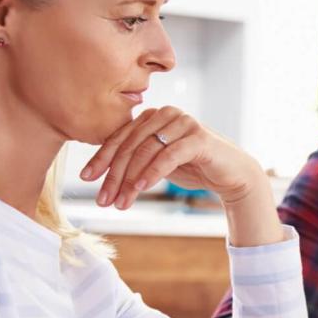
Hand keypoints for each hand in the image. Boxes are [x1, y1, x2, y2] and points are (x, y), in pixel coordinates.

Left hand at [80, 107, 283, 245]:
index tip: (86, 178)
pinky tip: (140, 188)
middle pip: (130, 145)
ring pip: (146, 152)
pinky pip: (168, 156)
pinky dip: (152, 173)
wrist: (231, 174)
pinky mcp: (198, 137)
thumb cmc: (193, 166)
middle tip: (103, 200)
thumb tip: (101, 170)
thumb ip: (136, 157)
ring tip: (120, 203)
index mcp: (153, 115)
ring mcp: (183, 123)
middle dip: (113, 175)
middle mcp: (166, 114)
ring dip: (129, 181)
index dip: (101, 158)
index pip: (121, 136)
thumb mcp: (157, 161)